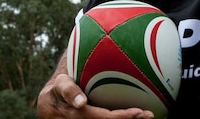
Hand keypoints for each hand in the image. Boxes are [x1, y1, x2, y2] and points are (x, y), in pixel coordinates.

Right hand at [37, 73, 154, 117]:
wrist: (51, 102)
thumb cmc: (58, 88)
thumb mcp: (59, 84)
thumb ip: (68, 90)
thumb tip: (81, 103)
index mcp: (72, 115)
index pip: (99, 118)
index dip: (119, 117)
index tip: (137, 112)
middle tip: (148, 114)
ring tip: (146, 116)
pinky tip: (134, 116)